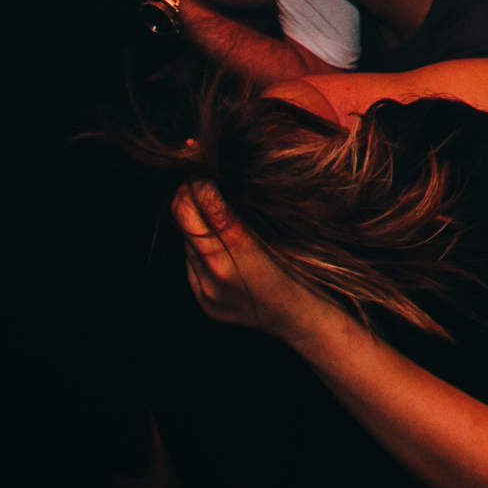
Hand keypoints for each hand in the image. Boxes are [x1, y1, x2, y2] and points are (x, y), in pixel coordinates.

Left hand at [173, 182, 342, 345]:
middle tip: (194, 178)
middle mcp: (218, 274)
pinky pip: (191, 265)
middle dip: (186, 198)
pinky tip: (213, 242)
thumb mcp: (280, 233)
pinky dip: (199, 248)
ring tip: (206, 207)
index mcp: (243, 253)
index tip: (203, 169)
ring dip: (192, 223)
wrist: (299, 318)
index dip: (201, 185)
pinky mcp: (204, 302)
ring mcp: (207, 292)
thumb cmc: (301, 270)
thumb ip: (243, 214)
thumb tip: (214, 183)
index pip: (208, 209)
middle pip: (186, 224)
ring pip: (187, 243)